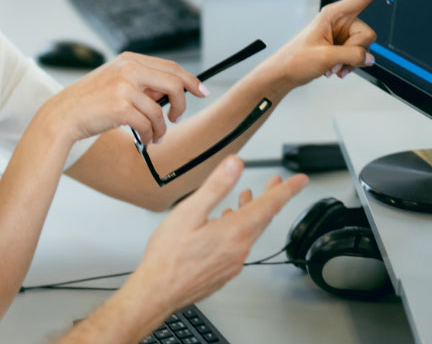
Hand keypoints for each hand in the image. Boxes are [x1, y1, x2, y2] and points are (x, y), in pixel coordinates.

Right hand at [44, 52, 207, 145]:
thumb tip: (169, 93)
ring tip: (155, 136)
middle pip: (174, 84)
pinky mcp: (120, 107)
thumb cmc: (89, 102)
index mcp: (129, 60)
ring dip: (161, 128)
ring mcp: (124, 87)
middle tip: (177, 117)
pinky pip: (148, 124)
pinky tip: (145, 138)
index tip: (201, 90)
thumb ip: (141, 83)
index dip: (191, 80)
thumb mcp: (115, 81)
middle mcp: (128, 69)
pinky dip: (150, 135)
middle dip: (182, 104)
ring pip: (160, 111)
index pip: (171, 67)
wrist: (63, 115)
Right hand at [124, 156, 307, 313]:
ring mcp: (233, 262)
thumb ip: (215, 187)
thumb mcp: (188, 213)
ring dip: (253, 213)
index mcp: (235, 232)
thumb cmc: (168, 256)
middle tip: (277, 183)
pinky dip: (240, 229)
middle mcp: (240, 249)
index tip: (299, 180)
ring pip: (251, 232)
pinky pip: (240, 246)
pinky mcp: (224, 271)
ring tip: (248, 199)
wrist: (158, 291)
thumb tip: (234, 165)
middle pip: (264, 218)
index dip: (286, 190)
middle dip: (272, 198)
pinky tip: (226, 226)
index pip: (270, 205)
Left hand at [270, 0, 398, 87]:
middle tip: (335, 60)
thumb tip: (370, 57)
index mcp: (333, 14)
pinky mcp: (342, 46)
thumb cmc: (295, 60)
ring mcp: (342, 34)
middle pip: (367, 35)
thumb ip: (352, 55)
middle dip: (355, 52)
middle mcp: (340, 21)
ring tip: (331, 66)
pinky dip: (349, 65)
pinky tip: (334, 69)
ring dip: (350, 61)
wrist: (284, 74)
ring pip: (364, 48)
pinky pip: (359, 56)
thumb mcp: (324, 57)